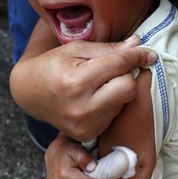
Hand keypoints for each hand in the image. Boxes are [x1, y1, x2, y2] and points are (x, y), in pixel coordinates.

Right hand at [10, 32, 157, 141]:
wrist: (30, 93)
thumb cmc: (53, 65)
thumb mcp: (77, 49)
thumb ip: (110, 49)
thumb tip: (138, 44)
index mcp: (77, 81)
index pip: (120, 65)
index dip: (137, 56)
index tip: (148, 54)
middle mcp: (82, 107)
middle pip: (128, 88)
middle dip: (126, 76)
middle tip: (114, 70)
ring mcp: (85, 124)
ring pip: (123, 103)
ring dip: (118, 91)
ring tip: (99, 85)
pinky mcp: (87, 134)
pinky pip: (114, 116)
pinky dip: (111, 104)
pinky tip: (95, 99)